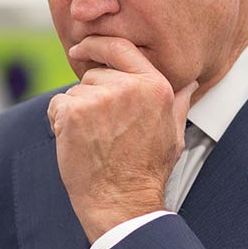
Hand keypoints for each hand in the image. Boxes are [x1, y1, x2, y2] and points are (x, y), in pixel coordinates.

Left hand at [47, 36, 198, 241]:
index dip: (97, 45)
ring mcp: (100, 98)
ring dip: (76, 112)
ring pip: (75, 91)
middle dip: (91, 96)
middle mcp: (129, 86)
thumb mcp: (173, 133)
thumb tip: (190, 83)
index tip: (81, 49)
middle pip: (94, 74)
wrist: (122, 202)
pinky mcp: (74, 112)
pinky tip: (77, 143)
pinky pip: (57, 105)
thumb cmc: (146, 171)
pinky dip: (59, 122)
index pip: (121, 47)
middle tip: (102, 130)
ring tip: (94, 140)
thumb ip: (178, 102)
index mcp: (155, 86)